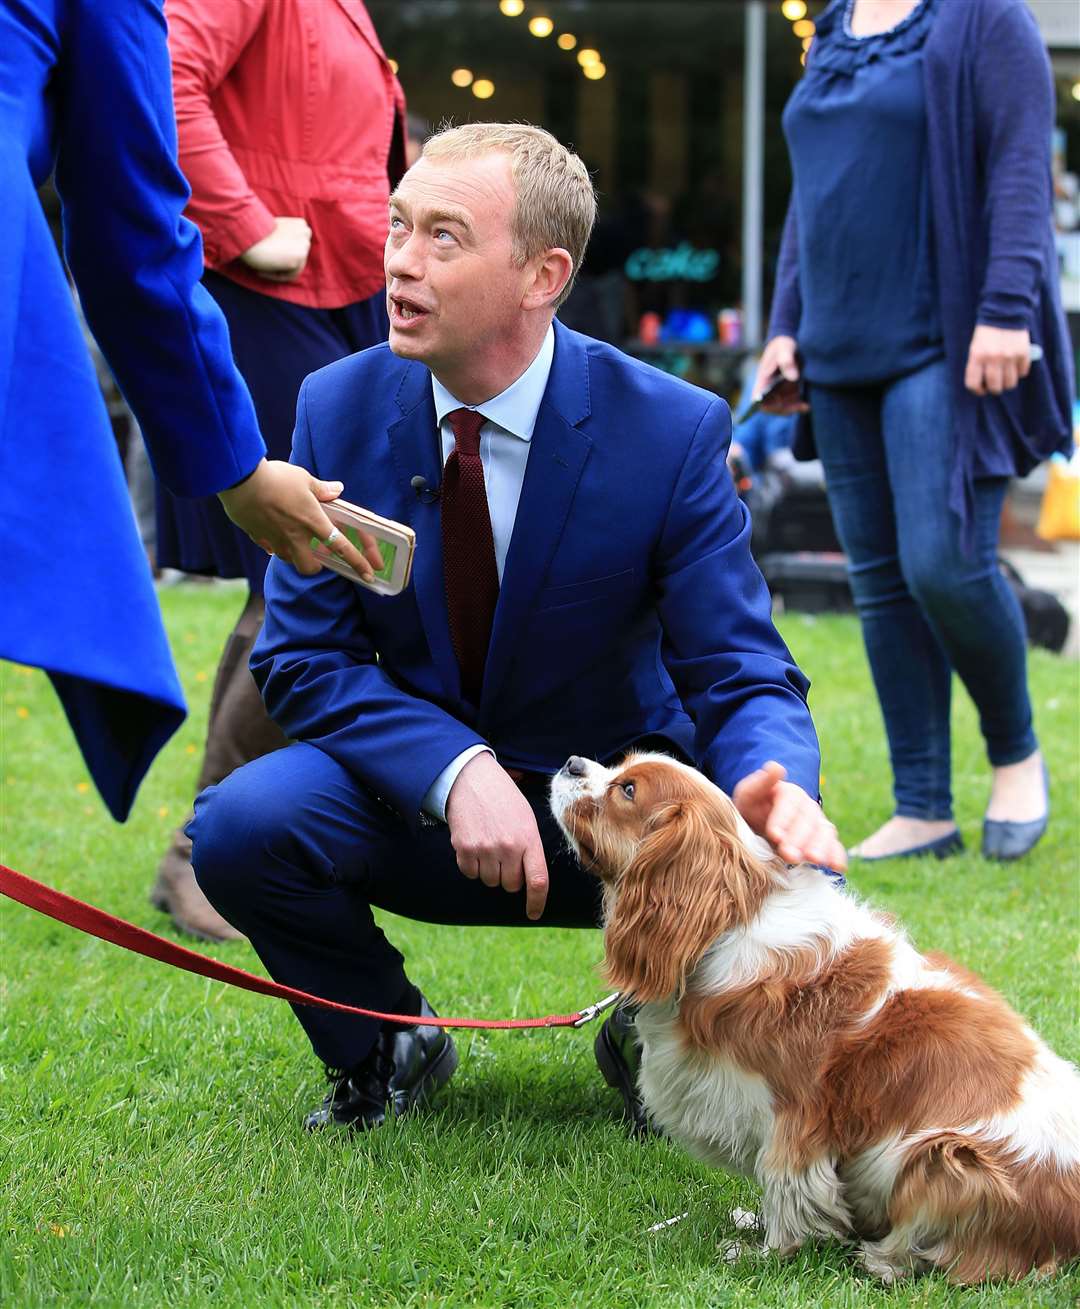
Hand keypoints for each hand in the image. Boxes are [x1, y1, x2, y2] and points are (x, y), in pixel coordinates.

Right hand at [217, 458, 384, 577]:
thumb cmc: (275, 477)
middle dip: (316, 568)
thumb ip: (322, 489)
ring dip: (293, 555)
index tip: (369, 575)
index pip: (341, 547)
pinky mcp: (256, 536)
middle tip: (317, 558)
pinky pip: (268, 547)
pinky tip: (271, 532)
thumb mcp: (304, 478)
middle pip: (310, 567)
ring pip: (288, 559)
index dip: (358, 562)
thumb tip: (338, 489)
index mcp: (312, 521)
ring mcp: (275, 539)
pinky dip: (272, 543)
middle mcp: (295, 536)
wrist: (240, 480)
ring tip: (292, 540)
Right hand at [240, 216, 311, 281]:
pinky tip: (262, 271)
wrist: (244, 234)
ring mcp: (304, 244)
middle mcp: (306, 232)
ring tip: (262, 268)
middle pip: (299, 258)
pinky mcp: (299, 256)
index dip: (284, 254)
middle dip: (283, 264)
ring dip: (279, 271)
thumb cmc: (253, 235)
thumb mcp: (274, 232)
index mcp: (301, 224)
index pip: (298, 247)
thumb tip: (288, 254)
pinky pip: (291, 275)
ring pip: (296, 268)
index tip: (270, 256)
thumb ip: (286, 240)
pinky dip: (277, 276)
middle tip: (265, 264)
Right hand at [445, 753, 548, 919]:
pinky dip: (472, 865)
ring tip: (489, 844)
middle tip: (504, 855)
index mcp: (529, 839)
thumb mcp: (526, 819)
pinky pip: (470, 873)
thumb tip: (529, 879)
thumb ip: (530, 848)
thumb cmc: (504, 799)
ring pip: (489, 881)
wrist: (473, 779)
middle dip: (508, 877)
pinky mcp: (464, 848)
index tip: (533, 913)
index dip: (537, 902)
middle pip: (510, 885)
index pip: (537, 881)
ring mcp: (485, 849)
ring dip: (489, 870)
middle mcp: (508, 847)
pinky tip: (475, 844)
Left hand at [733, 761, 846, 870]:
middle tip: (789, 854)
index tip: (774, 834)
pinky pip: (834, 846)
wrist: (760, 824)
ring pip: (823, 832)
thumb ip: (760, 783)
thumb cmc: (753, 808)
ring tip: (813, 860)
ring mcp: (818, 823)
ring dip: (820, 847)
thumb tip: (776, 766)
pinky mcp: (823, 841)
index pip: (788, 804)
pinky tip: (837, 866)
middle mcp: (807, 806)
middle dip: (798, 839)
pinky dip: (838, 855)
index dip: (783, 819)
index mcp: (789, 793)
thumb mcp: (749, 795)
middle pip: (807, 821)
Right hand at [752, 336, 807, 413]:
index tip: (781, 405)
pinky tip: (807, 405)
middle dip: (785, 409)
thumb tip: (793, 378)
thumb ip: (787, 361)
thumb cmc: (783, 344)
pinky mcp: (787, 390)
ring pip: (782, 406)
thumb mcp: (785, 349)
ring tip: (806, 406)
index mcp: (762, 379)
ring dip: (793, 408)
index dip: (767, 406)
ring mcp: (777, 389)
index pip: (758, 400)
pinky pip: (790, 402)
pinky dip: (798, 405)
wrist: (789, 341)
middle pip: (772, 406)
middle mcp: (768, 387)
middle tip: (800, 406)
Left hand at [964, 324, 1030, 395]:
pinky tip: (1015, 365)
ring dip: (1007, 383)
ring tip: (1006, 376)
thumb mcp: (975, 347)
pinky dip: (1019, 372)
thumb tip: (983, 385)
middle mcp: (993, 358)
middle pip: (995, 387)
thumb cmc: (987, 332)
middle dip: (994, 389)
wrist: (1005, 312)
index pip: (973, 384)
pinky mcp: (1023, 353)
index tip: (981, 389)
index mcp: (977, 356)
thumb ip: (977, 365)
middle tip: (995, 385)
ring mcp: (1009, 356)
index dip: (977, 390)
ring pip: (1010, 383)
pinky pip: (1022, 372)